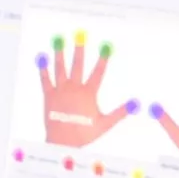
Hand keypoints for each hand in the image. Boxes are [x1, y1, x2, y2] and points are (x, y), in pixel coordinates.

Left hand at [37, 30, 135, 147]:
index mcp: (88, 94)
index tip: (106, 46)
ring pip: (60, 68)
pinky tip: (42, 57)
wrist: (62, 142)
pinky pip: (45, 79)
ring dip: (60, 54)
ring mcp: (60, 91)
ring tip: (59, 40)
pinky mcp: (48, 96)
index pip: (98, 72)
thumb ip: (121, 112)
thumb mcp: (105, 123)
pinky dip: (43, 68)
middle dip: (79, 49)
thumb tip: (136, 104)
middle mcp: (73, 88)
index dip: (103, 59)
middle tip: (80, 35)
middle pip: (78, 65)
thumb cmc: (84, 134)